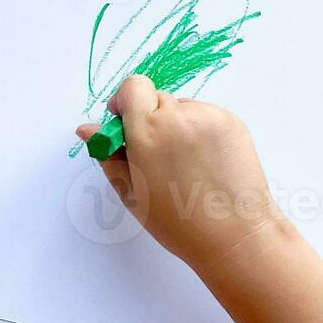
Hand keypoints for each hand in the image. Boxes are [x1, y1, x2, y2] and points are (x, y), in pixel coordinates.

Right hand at [76, 75, 280, 272]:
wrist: (235, 236)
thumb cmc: (178, 222)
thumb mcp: (131, 192)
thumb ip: (108, 155)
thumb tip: (88, 129)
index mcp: (148, 131)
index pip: (132, 87)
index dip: (125, 102)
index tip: (126, 125)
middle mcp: (179, 116)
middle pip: (156, 98)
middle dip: (150, 119)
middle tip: (155, 156)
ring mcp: (209, 116)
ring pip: (182, 108)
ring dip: (176, 126)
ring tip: (185, 166)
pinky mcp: (232, 122)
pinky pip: (205, 116)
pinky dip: (199, 132)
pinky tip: (204, 164)